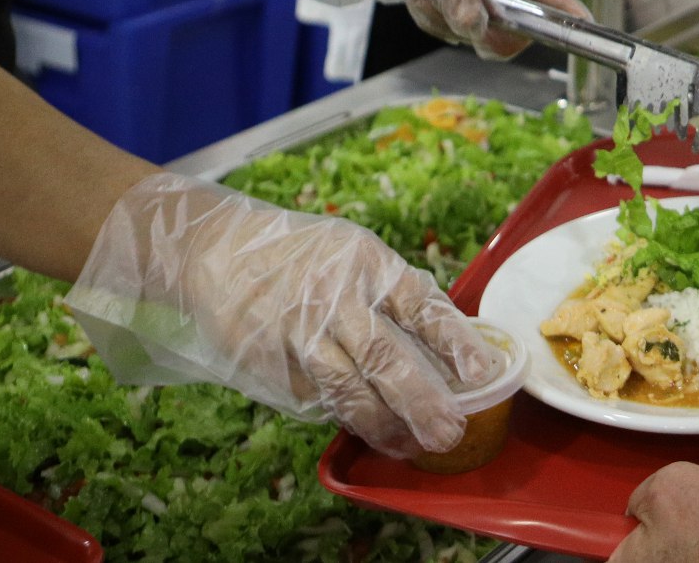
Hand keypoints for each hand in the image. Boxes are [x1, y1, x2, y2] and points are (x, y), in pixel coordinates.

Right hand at [65, 174, 492, 458]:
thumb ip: (395, 292)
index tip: (482, 373)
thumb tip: (450, 339)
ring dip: (381, 425)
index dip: (454, 341)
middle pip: (385, 358)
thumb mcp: (355, 252)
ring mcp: (298, 335)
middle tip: (449, 431)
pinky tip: (361, 426)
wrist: (216, 252)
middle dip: (421, 401)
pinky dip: (340, 416)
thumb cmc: (303, 255)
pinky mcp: (270, 364)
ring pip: (347, 390)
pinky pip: (313, 399)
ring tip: (408, 446)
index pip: (420, 304)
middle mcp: (334, 298)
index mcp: (367, 263)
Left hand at [277, 0, 586, 57]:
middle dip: (482, 28)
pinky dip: (433, 21)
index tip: (585, 27)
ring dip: (447, 23)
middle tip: (454, 19)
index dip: (565, 8)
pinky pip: (455, 29)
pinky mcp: (459, 1)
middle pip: (515, 22)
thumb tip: (479, 30)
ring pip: (481, 31)